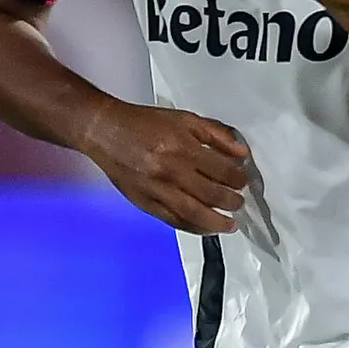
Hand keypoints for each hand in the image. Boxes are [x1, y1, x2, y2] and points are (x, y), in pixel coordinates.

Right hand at [83, 98, 250, 235]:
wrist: (106, 132)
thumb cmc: (144, 124)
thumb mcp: (185, 119)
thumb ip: (216, 134)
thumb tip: (241, 153)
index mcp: (183, 148)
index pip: (222, 171)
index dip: (238, 179)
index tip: (242, 181)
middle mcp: (172, 171)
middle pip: (212, 195)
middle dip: (232, 202)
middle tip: (239, 203)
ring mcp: (157, 190)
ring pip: (195, 214)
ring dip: (217, 223)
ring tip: (230, 225)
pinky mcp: (145, 203)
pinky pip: (173, 221)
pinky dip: (193, 228)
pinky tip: (205, 228)